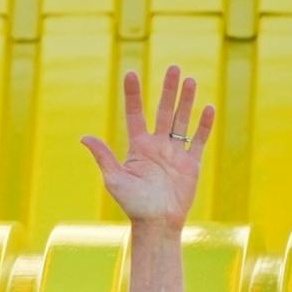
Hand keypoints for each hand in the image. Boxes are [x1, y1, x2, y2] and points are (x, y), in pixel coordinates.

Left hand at [81, 66, 214, 228]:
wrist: (157, 223)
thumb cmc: (133, 205)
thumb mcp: (114, 179)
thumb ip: (104, 156)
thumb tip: (84, 137)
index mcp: (138, 147)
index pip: (136, 114)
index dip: (133, 94)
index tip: (131, 73)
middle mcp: (157, 146)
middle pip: (163, 111)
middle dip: (168, 89)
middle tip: (173, 67)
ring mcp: (175, 153)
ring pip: (182, 120)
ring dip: (186, 100)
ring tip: (190, 80)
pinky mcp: (191, 163)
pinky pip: (198, 140)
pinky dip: (203, 125)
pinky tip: (208, 108)